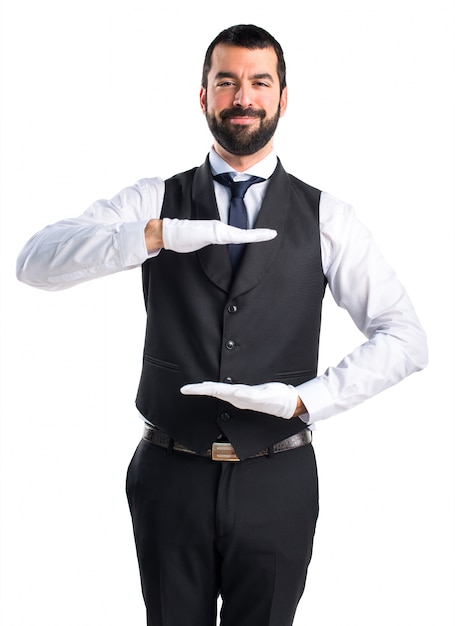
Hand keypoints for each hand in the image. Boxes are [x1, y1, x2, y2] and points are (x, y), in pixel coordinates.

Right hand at [162, 218, 276, 252]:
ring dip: (257, 236)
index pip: (241, 234)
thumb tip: (215, 246)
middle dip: (260, 235)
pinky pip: (235, 236)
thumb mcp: (200, 240)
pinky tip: (256, 236)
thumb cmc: (181, 237)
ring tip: (271, 234)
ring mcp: (219, 230)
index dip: (254, 235)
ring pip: (243, 234)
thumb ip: (211, 241)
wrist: (168, 232)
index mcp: (219, 231)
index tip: (267, 234)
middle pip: (245, 233)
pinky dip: (247, 236)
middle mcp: (221, 229)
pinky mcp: (215, 233)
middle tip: (274, 234)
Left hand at [180, 381, 299, 418]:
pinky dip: (217, 389)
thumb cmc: (276, 398)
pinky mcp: (245, 395)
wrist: (287, 403)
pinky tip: (211, 388)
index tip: (187, 389)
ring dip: (206, 389)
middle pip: (213, 391)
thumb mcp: (265, 396)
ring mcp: (240, 397)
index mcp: (238, 397)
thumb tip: (236, 394)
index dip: (200, 390)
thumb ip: (251, 396)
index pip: (215, 391)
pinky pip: (227, 392)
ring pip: (219, 392)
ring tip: (194, 388)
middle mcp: (237, 398)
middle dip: (198, 390)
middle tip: (184, 389)